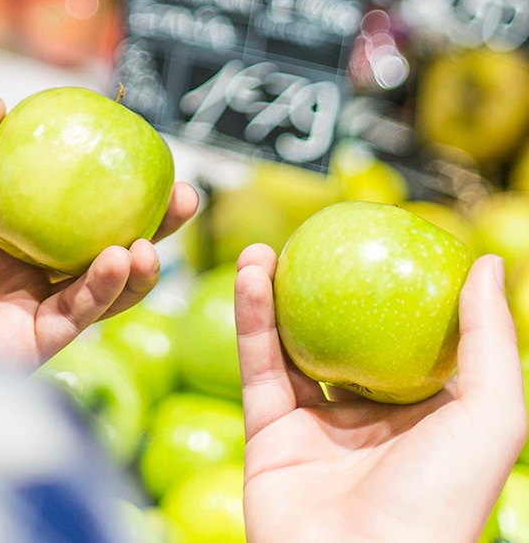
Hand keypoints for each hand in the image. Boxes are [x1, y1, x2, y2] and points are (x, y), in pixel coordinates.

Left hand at [0, 98, 197, 365]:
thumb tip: (0, 105)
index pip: (61, 201)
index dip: (104, 181)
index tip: (141, 153)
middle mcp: (13, 268)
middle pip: (95, 242)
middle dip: (145, 223)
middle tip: (183, 196)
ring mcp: (22, 308)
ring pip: (99, 285)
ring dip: (138, 263)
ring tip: (155, 236)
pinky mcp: (25, 346)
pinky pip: (78, 315)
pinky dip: (105, 289)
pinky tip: (121, 258)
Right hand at [235, 244, 525, 541]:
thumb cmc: (439, 502)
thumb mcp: (492, 416)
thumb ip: (491, 340)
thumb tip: (488, 263)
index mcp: (425, 414)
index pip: (408, 339)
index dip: (393, 290)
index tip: (379, 242)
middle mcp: (369, 418)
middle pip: (342, 337)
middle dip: (323, 289)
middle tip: (311, 243)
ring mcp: (315, 427)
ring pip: (290, 347)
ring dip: (275, 296)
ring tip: (263, 249)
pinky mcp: (268, 435)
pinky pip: (258, 367)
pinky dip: (251, 320)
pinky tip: (252, 277)